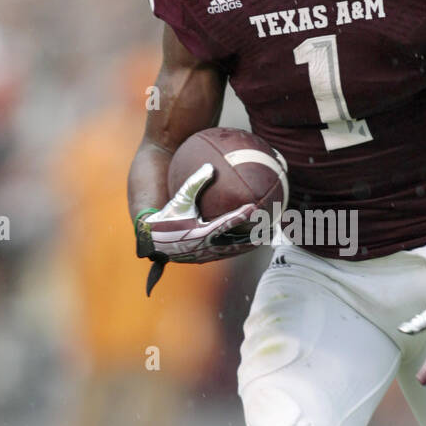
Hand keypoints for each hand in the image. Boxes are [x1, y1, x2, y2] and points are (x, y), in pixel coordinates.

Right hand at [135, 163, 258, 264]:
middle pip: (237, 243)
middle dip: (256, 236)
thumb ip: (195, 182)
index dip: (241, 216)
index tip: (255, 207)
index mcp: (201, 232)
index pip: (225, 223)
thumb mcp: (179, 198)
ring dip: (252, 244)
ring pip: (236, 251)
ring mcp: (208, 254)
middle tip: (272, 227)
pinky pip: (228, 253)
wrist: (153, 241)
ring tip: (269, 237)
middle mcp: (207, 246)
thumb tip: (211, 166)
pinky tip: (252, 241)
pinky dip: (241, 248)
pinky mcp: (207, 258)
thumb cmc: (167, 217)